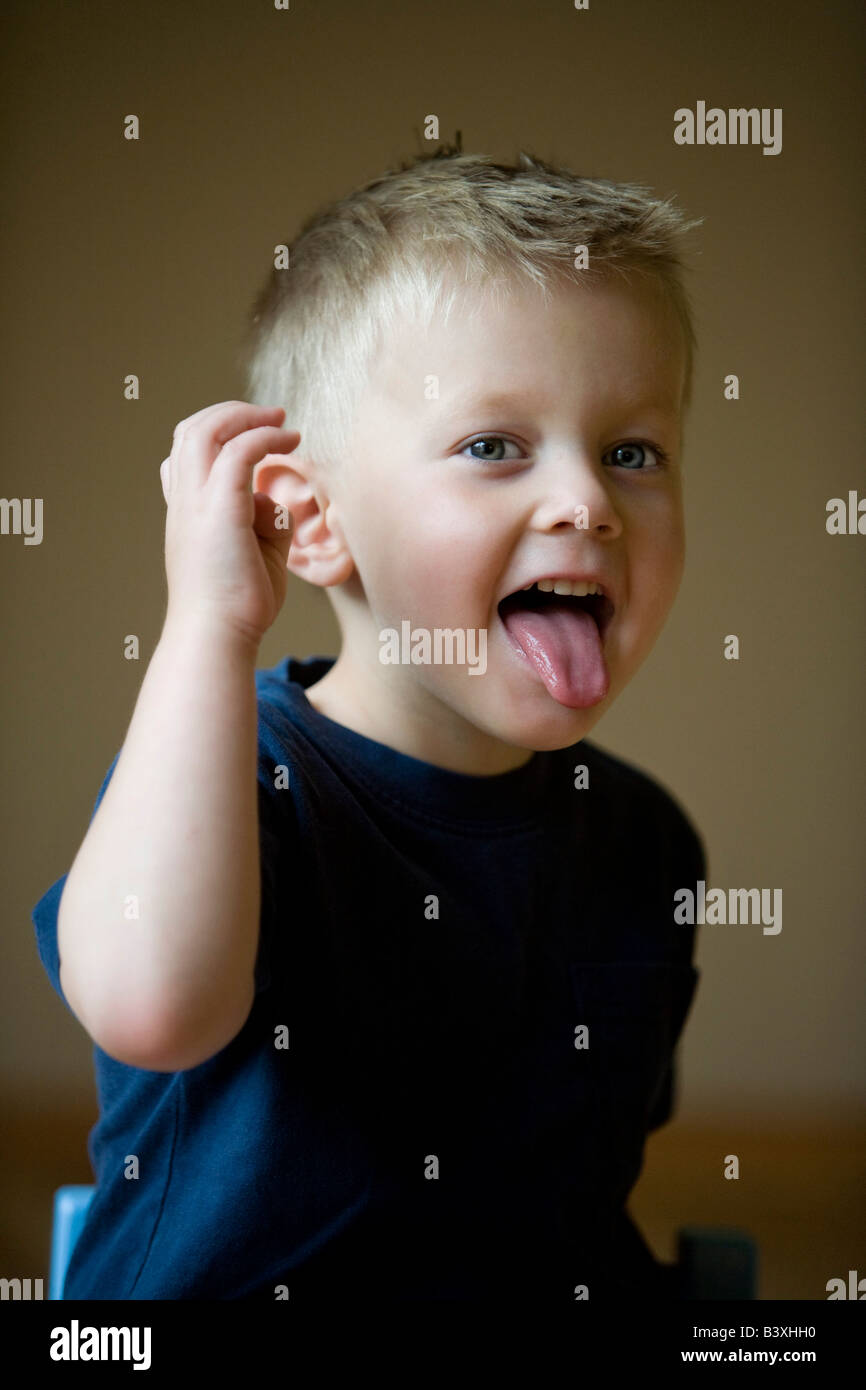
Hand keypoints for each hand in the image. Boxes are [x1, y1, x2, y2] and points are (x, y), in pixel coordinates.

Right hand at [159, 401, 300, 646]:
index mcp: (186, 514)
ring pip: (206, 431)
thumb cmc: (239, 606)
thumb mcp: (258, 552)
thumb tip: (276, 499)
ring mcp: (196, 504)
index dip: (214, 434)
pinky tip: (292, 441)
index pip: (182, 455)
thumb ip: (265, 521)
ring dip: (247, 417)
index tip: (251, 435)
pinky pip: (238, 453)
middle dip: (230, 413)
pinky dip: (265, 437)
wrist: (218, 637)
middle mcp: (185, 503)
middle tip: (272, 415)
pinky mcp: (219, 510)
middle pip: (190, 431)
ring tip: (283, 421)